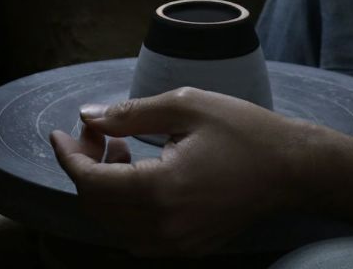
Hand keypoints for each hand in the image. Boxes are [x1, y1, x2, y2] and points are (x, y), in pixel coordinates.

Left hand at [49, 88, 328, 257]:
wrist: (293, 168)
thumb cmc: (243, 130)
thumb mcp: (184, 106)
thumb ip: (128, 113)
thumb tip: (87, 116)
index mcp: (162, 189)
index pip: (90, 183)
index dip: (67, 156)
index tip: (59, 132)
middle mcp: (166, 225)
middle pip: (96, 205)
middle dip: (84, 166)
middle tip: (95, 131)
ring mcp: (178, 243)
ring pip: (112, 223)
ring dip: (103, 187)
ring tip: (120, 149)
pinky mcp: (188, 247)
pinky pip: (137, 233)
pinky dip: (124, 205)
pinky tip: (139, 172)